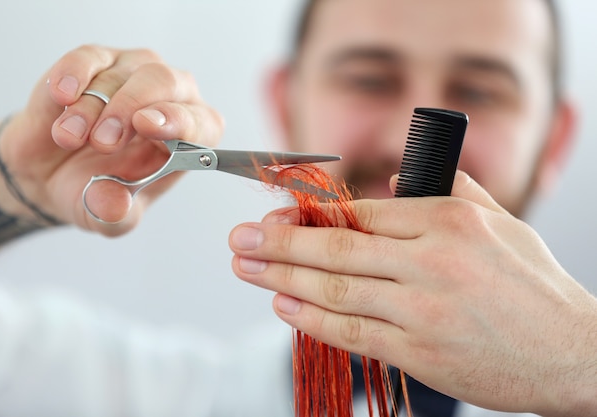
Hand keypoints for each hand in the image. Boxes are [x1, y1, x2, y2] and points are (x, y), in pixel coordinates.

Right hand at [0, 45, 223, 234]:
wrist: (50, 176)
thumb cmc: (96, 190)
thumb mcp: (106, 216)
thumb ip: (114, 214)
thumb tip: (114, 206)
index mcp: (189, 136)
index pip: (199, 121)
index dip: (178, 121)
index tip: (148, 126)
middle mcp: (170, 96)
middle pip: (163, 82)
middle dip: (129, 109)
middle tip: (103, 142)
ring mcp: (133, 73)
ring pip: (120, 75)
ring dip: (92, 108)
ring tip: (69, 138)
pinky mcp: (95, 61)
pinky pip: (87, 58)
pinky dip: (73, 75)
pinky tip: (62, 96)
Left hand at [229, 171, 596, 415]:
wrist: (574, 352)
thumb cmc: (534, 286)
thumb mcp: (500, 222)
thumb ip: (447, 190)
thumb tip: (393, 182)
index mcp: (448, 219)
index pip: (361, 213)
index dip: (310, 214)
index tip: (276, 214)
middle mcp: (432, 260)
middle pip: (336, 247)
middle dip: (279, 242)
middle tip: (240, 239)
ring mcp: (423, 309)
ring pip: (336, 289)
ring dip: (283, 279)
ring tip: (247, 269)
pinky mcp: (421, 352)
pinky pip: (353, 332)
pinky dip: (313, 319)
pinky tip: (284, 306)